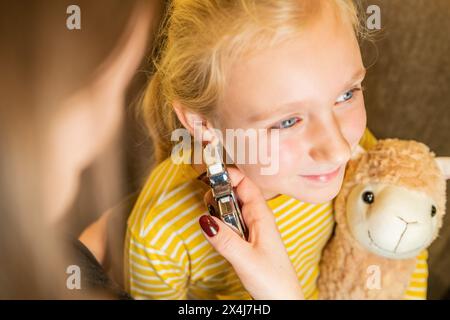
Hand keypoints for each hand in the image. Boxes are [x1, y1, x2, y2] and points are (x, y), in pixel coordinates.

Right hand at [198, 167, 303, 299]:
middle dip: (218, 191)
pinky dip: (221, 221)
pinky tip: (216, 230)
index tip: (209, 174)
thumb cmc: (273, 281)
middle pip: (236, 192)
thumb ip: (225, 240)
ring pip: (232, 207)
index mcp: (262, 216)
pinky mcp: (248, 239)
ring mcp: (253, 228)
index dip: (228, 175)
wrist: (283, 301)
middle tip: (206, 203)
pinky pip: (232, 222)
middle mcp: (258, 218)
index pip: (245, 183)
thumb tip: (204, 219)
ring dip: (218, 207)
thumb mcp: (246, 260)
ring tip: (211, 218)